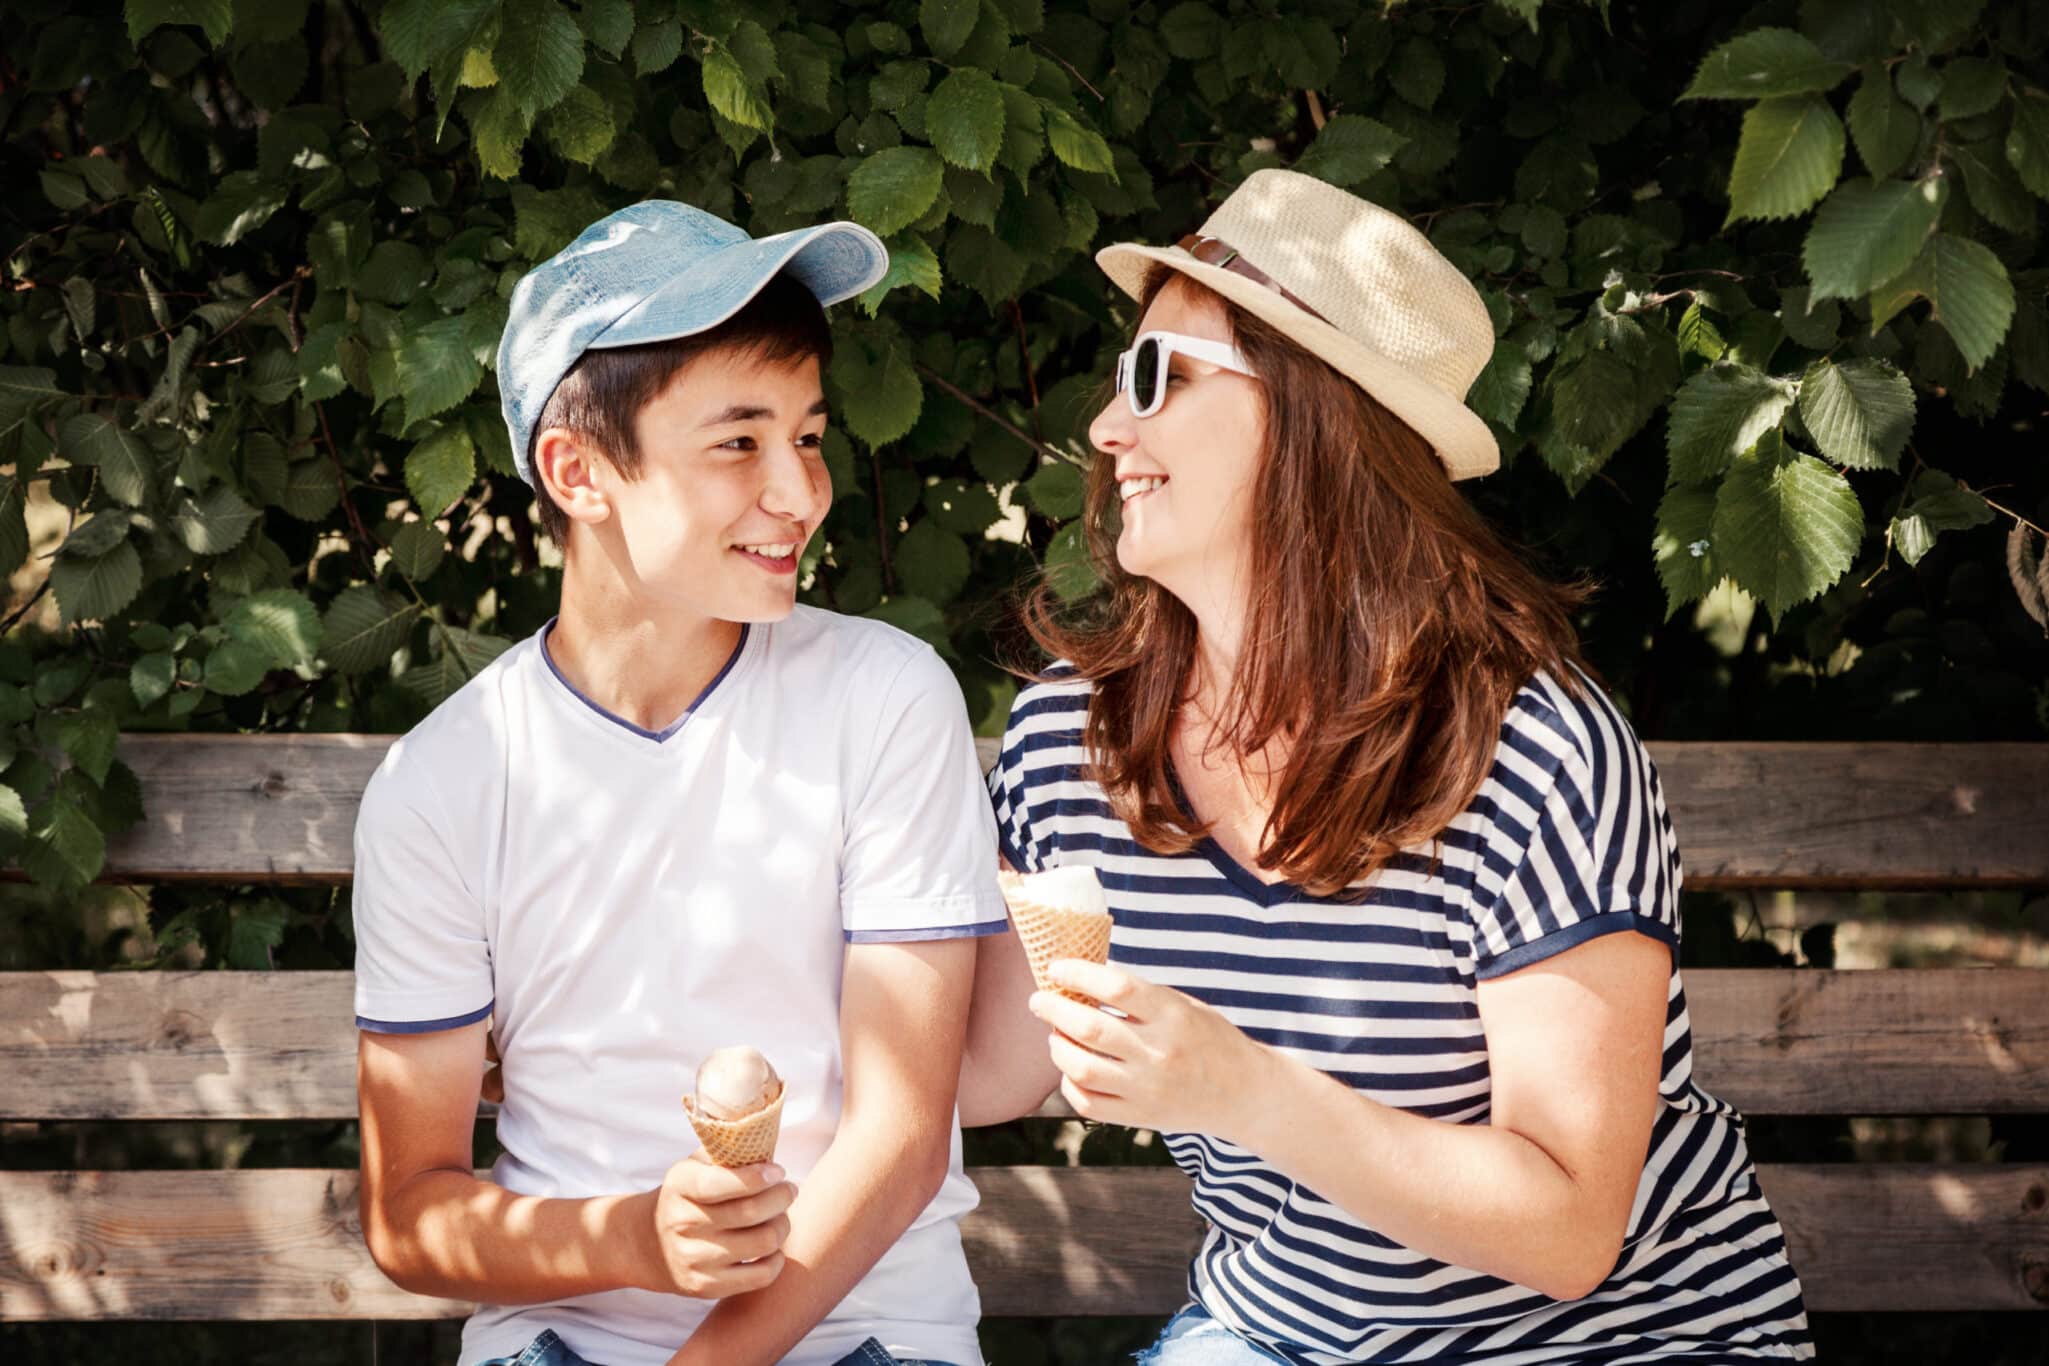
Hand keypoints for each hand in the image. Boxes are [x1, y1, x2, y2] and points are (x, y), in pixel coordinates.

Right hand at [641, 1155, 795, 1298]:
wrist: (648, 1244)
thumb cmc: (688, 1196)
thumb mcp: (695, 1166)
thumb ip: (727, 1152)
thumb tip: (768, 1141)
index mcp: (680, 1185)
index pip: (720, 1183)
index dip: (758, 1177)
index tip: (778, 1171)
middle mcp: (682, 1223)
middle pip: (750, 1213)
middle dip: (781, 1197)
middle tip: (789, 1190)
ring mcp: (692, 1258)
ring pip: (761, 1243)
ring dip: (783, 1226)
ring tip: (781, 1216)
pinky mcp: (705, 1287)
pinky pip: (759, 1276)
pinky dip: (776, 1259)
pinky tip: (772, 1247)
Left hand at [1030, 958, 1269, 1141]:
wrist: (1245, 1093)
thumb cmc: (1209, 1039)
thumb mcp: (1183, 1005)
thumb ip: (1140, 996)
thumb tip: (1082, 979)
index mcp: (1173, 1015)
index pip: (1115, 988)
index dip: (1078, 973)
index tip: (1056, 968)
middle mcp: (1160, 1052)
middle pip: (1090, 1028)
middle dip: (1053, 1009)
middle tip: (1038, 1000)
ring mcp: (1148, 1089)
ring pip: (1081, 1068)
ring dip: (1057, 1046)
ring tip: (1055, 1034)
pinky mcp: (1141, 1117)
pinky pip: (1088, 1102)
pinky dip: (1069, 1083)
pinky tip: (1070, 1069)